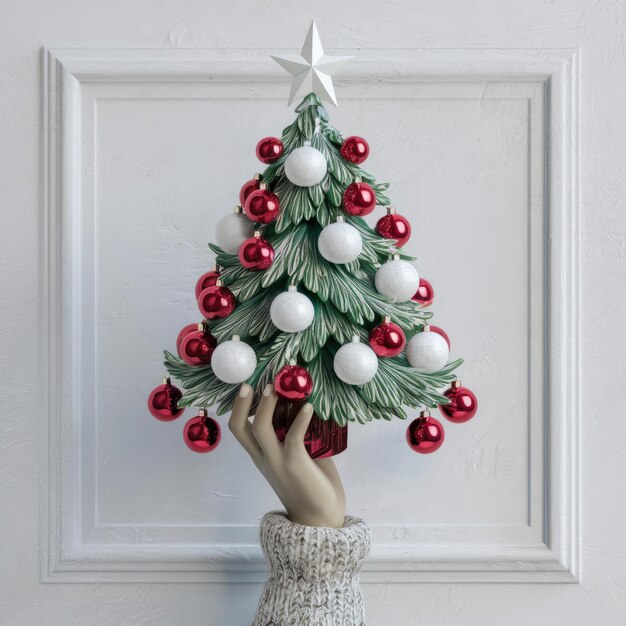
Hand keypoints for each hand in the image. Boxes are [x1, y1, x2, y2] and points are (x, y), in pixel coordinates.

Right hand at [228, 382, 345, 527]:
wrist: (320, 520)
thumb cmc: (313, 488)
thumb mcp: (300, 458)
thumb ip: (298, 436)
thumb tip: (308, 408)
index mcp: (262, 457)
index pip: (240, 429)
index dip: (239, 407)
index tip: (249, 386)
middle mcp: (264, 458)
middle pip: (239, 428)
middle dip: (242, 403)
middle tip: (252, 383)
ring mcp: (277, 461)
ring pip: (261, 428)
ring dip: (267, 405)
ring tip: (276, 388)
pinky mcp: (295, 464)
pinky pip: (293, 436)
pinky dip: (300, 419)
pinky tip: (309, 407)